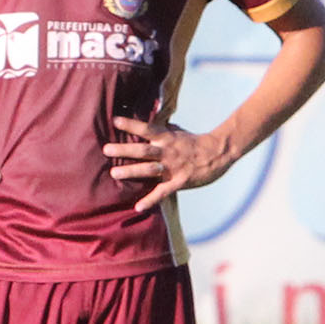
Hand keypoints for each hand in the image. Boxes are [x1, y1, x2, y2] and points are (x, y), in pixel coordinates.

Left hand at [104, 116, 233, 211]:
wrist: (218, 152)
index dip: (131, 124)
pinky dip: (150, 200)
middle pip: (142, 150)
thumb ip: (160, 128)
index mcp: (166, 137)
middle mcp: (167, 151)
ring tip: (114, 173)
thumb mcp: (176, 132)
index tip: (115, 120)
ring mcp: (173, 167)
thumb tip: (146, 116)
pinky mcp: (179, 181)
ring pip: (149, 169)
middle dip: (124, 150)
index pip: (146, 129)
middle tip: (106, 150)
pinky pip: (163, 192)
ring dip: (131, 171)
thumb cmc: (193, 142)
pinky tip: (138, 207)